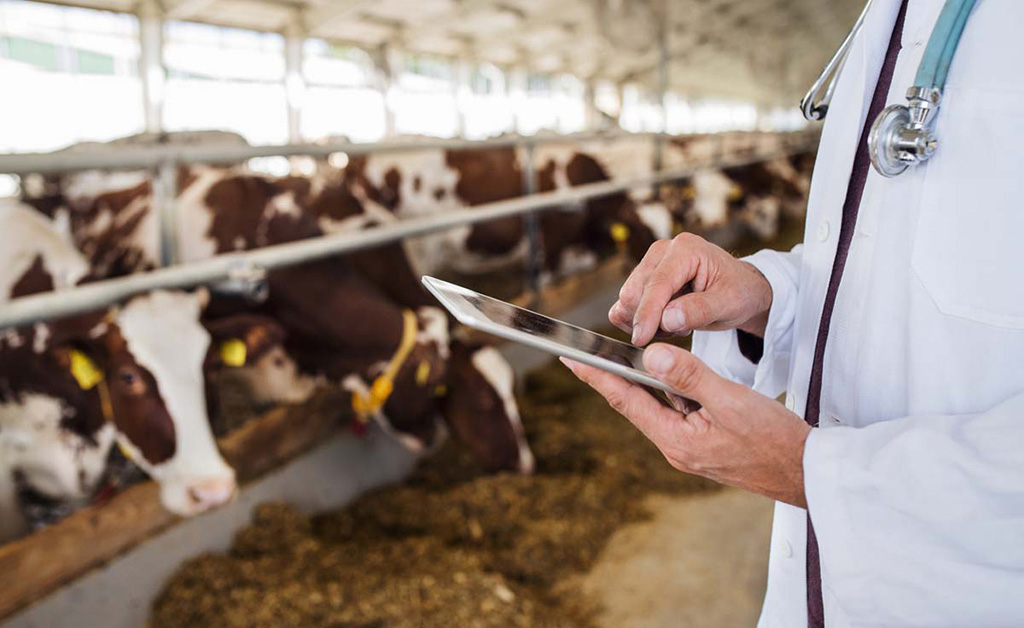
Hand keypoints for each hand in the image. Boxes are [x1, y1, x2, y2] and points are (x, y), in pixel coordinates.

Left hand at [561, 343, 809, 507]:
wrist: (808, 474)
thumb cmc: (776, 440)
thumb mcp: (732, 401)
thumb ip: (691, 376)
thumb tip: (650, 356)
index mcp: (676, 440)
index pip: (626, 400)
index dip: (596, 376)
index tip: (570, 358)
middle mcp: (676, 447)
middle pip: (635, 404)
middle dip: (610, 377)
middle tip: (583, 353)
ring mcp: (689, 448)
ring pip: (657, 407)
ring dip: (642, 382)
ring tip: (618, 358)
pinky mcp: (703, 445)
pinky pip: (676, 412)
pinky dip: (667, 391)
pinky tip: (666, 375)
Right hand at [609, 233, 772, 345]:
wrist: (741, 289)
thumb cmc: (739, 292)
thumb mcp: (730, 303)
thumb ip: (699, 310)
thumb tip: (667, 319)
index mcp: (686, 249)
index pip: (657, 284)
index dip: (647, 313)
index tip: (642, 339)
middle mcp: (662, 251)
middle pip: (634, 292)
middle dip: (650, 319)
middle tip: (682, 330)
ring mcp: (650, 264)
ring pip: (627, 300)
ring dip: (647, 321)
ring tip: (678, 324)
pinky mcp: (643, 278)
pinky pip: (625, 305)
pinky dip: (640, 321)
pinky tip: (665, 323)